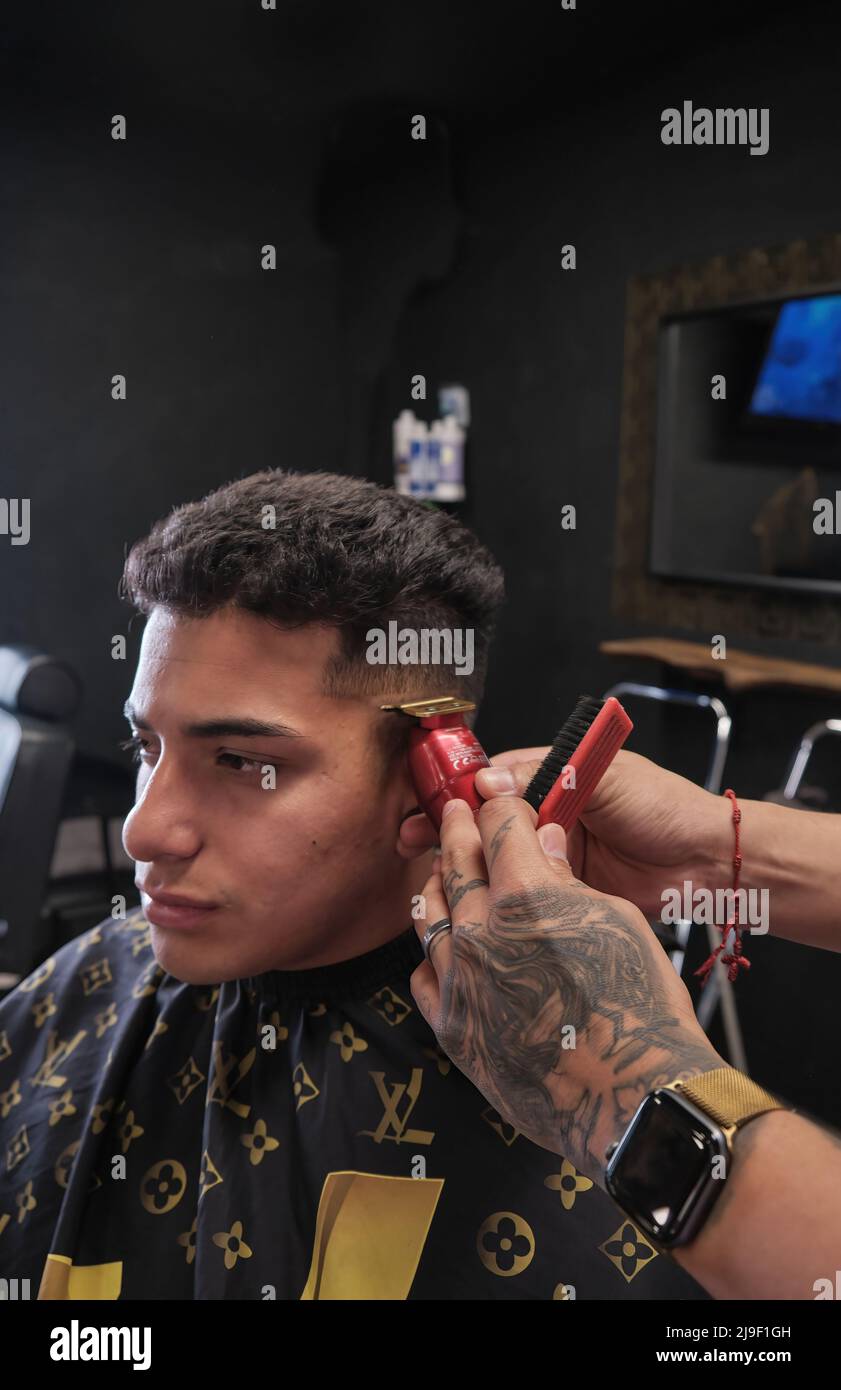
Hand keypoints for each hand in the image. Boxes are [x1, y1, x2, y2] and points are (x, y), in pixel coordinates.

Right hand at [400, 746, 729, 919]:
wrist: (706, 861)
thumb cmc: (663, 807)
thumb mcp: (602, 778)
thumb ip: (546, 776)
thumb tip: (488, 781)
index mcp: (554, 779)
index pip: (492, 782)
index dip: (457, 793)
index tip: (427, 803)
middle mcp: (547, 817)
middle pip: (483, 823)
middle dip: (445, 830)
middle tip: (412, 841)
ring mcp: (552, 857)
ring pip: (494, 860)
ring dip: (463, 865)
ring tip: (431, 872)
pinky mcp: (561, 893)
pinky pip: (519, 892)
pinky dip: (493, 896)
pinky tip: (468, 901)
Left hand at [409, 794, 722, 1183]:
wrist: (632, 1095)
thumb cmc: (638, 1006)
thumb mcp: (616, 921)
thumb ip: (566, 879)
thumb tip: (542, 844)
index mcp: (525, 893)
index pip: (498, 826)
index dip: (499, 805)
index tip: (496, 799)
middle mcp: (481, 931)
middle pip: (457, 862)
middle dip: (458, 829)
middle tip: (457, 814)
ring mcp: (460, 980)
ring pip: (431, 915)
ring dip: (439, 884)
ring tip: (443, 871)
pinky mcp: (453, 1026)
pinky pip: (425, 976)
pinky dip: (433, 953)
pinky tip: (444, 947)